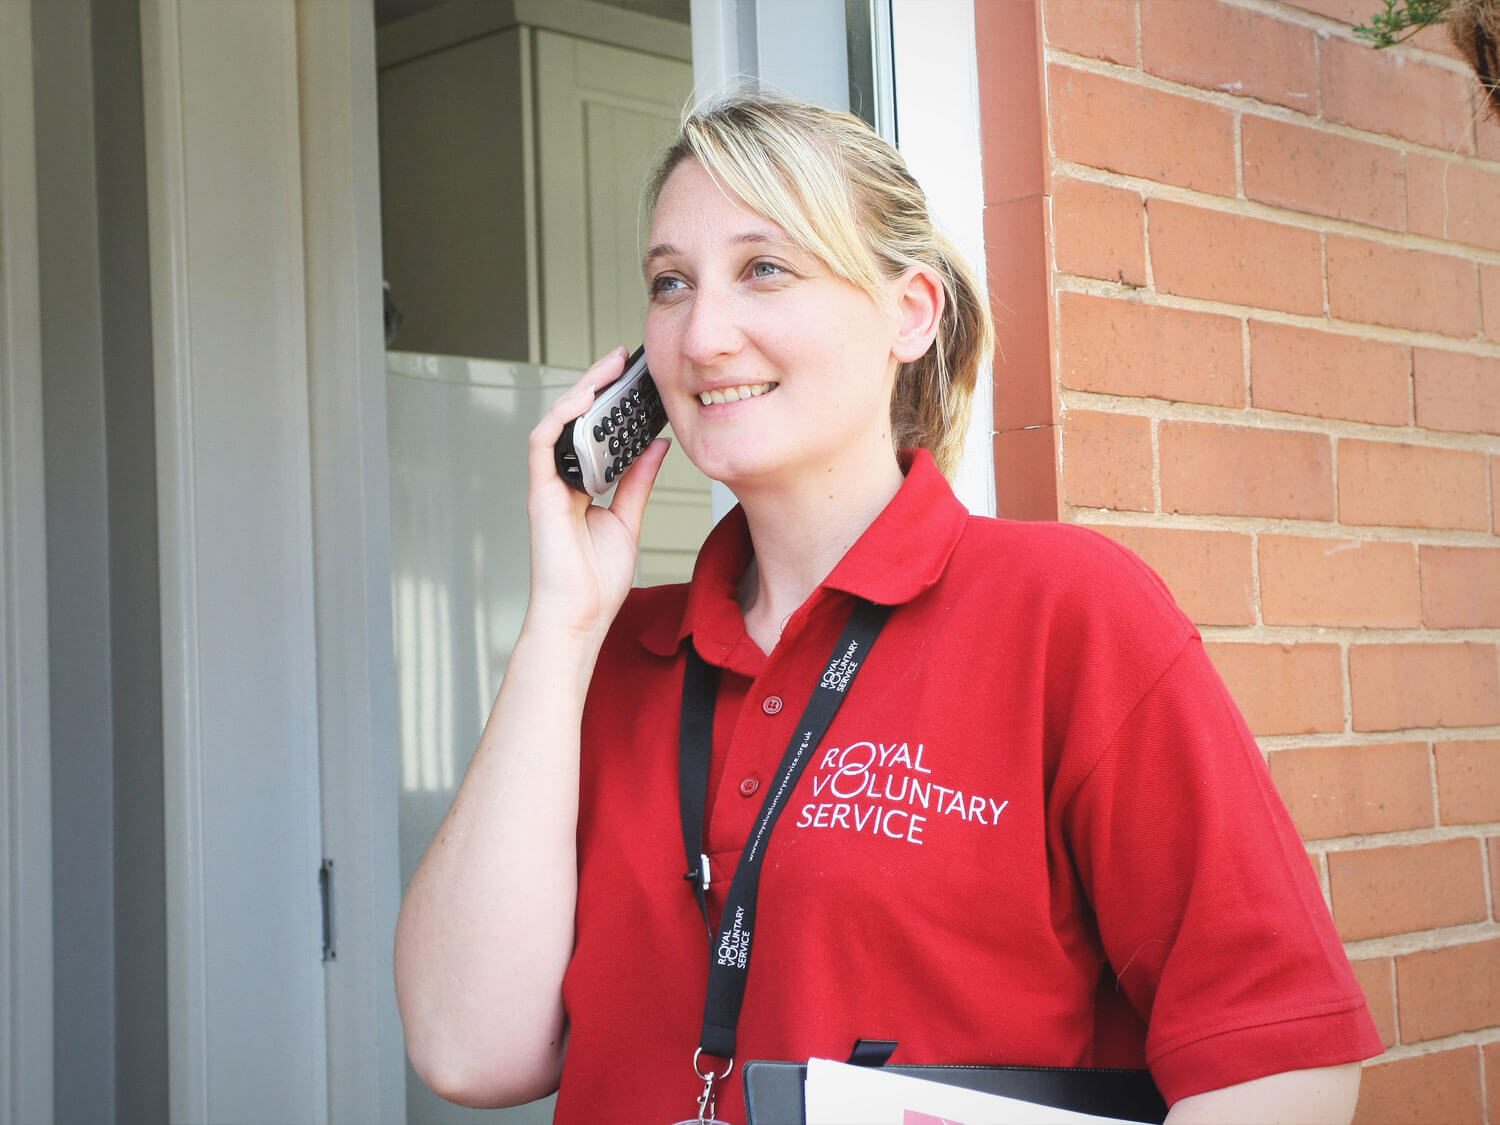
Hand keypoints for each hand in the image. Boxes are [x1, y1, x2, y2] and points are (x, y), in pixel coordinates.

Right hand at [523, 347, 670, 640]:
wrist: (580, 616)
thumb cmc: (597, 581)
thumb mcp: (629, 518)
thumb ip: (638, 480)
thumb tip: (656, 446)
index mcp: (581, 485)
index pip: (591, 431)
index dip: (608, 401)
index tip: (633, 378)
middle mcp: (561, 480)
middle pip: (573, 421)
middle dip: (595, 385)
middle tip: (620, 360)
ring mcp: (548, 485)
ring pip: (556, 424)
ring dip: (579, 392)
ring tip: (605, 370)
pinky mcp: (540, 493)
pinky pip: (542, 444)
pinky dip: (560, 418)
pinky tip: (582, 400)